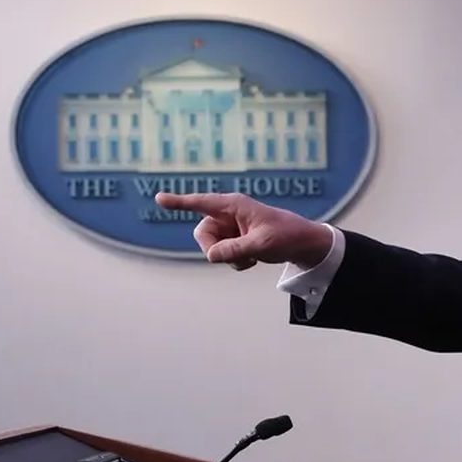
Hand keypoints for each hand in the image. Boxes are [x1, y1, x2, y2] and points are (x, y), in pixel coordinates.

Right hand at [154, 192, 331, 270]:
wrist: (302, 244)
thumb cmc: (286, 236)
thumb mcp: (262, 244)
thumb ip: (236, 249)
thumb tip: (212, 255)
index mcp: (234, 205)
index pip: (201, 202)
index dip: (179, 202)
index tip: (159, 199)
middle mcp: (228, 214)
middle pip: (202, 234)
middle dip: (214, 249)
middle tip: (236, 256)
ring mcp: (231, 228)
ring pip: (211, 247)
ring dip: (228, 258)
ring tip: (251, 258)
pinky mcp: (235, 240)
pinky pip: (222, 255)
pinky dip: (235, 262)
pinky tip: (253, 259)